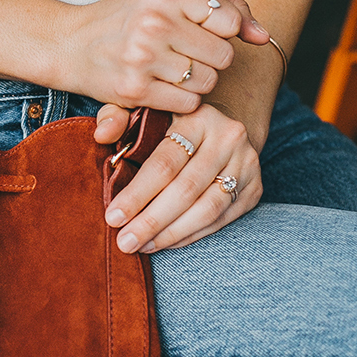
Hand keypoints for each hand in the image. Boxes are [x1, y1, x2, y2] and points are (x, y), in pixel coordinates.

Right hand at [62, 0, 268, 114]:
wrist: (70, 43)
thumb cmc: (127, 17)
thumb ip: (223, 8)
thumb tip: (264, 36)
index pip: (229, 20)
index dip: (225, 32)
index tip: (205, 32)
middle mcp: (155, 21)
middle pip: (223, 56)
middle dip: (212, 59)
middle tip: (187, 54)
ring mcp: (143, 57)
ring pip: (208, 82)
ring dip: (198, 82)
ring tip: (173, 69)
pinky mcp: (135, 89)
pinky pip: (188, 103)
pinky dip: (182, 99)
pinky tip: (163, 86)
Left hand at [96, 102, 261, 251]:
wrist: (222, 127)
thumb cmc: (171, 123)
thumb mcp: (143, 110)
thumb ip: (117, 117)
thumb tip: (102, 135)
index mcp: (197, 117)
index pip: (165, 162)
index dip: (138, 193)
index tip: (112, 217)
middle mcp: (228, 138)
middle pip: (186, 189)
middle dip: (152, 220)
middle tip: (125, 242)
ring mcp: (246, 164)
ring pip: (207, 208)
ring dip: (172, 233)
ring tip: (143, 246)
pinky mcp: (255, 188)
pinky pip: (221, 219)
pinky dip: (191, 235)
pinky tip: (166, 242)